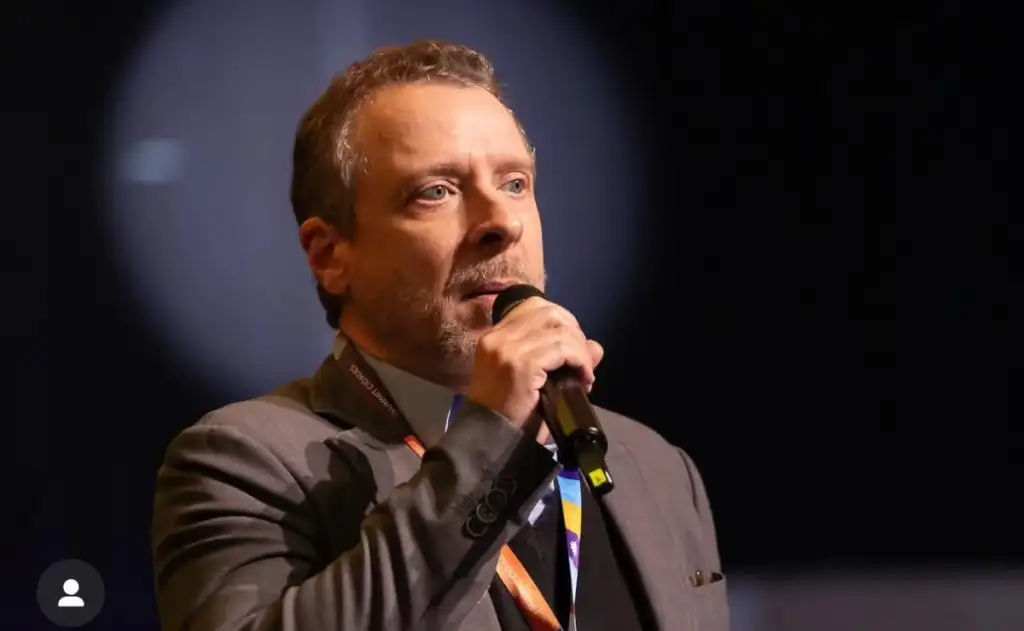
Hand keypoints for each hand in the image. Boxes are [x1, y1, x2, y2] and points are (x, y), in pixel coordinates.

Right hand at [467, 297, 603, 427]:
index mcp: (496, 336)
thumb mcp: (535, 379)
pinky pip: (563, 349)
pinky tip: (584, 379)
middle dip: (575, 333)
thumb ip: (561, 357)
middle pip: (551, 313)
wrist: (489, 438)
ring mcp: (509, 349)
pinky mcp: (522, 364)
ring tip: (584, 374)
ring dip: (580, 351)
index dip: (562, 322)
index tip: (572, 347)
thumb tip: (595, 347)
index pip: (535, 307)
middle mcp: (499, 336)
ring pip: (561, 331)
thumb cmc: (508, 413)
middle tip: (581, 361)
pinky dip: (580, 361)